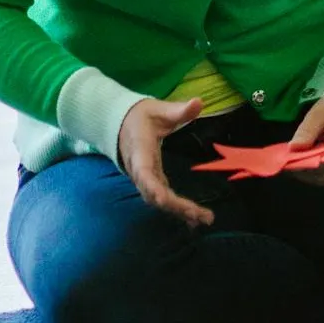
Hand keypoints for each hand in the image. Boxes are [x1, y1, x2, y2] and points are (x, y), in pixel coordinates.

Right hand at [116, 96, 212, 226]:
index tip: (166, 200)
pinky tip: (194, 219)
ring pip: (159, 201)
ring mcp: (145, 179)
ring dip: (180, 212)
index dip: (154, 189)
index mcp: (140, 153)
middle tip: (202, 216)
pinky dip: (177, 209)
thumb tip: (199, 102)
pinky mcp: (152, 181)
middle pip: (155, 195)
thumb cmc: (140, 116)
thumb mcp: (158, 110)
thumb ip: (179, 110)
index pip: (145, 175)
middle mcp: (140, 171)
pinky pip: (163, 199)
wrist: (120, 124)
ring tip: (203, 220)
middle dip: (177, 207)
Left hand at [287, 90, 323, 186]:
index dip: (317, 165)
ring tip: (292, 169)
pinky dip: (316, 176)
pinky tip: (302, 170)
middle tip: (288, 168)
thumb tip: (294, 148)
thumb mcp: (320, 113)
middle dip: (310, 172)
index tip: (296, 164)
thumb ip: (307, 130)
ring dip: (311, 176)